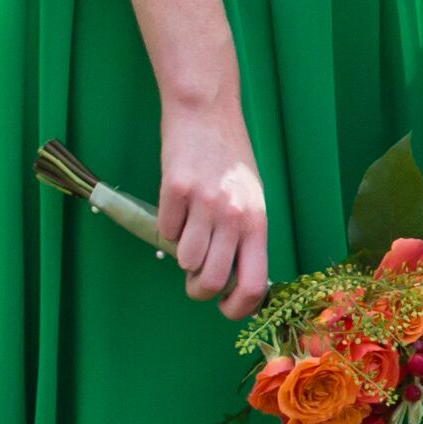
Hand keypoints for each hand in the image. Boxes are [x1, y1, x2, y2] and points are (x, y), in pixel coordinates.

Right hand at [148, 86, 275, 315]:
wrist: (208, 114)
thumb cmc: (231, 162)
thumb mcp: (252, 200)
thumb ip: (245, 238)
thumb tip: (233, 282)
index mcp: (258, 223)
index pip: (253, 285)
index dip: (236, 309)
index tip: (224, 308)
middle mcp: (234, 217)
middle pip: (211, 281)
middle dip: (198, 290)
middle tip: (195, 278)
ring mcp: (204, 203)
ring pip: (184, 261)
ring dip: (180, 257)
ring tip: (187, 235)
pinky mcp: (174, 189)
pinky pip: (164, 230)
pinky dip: (166, 228)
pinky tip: (176, 209)